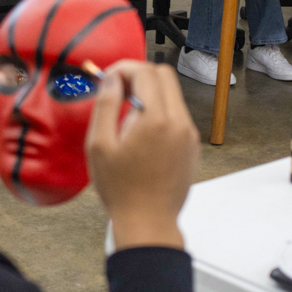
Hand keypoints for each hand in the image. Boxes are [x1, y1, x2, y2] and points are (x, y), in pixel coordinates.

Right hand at [86, 61, 198, 250]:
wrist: (148, 223)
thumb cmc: (121, 189)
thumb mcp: (100, 145)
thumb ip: (106, 105)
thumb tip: (111, 79)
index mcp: (155, 119)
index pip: (145, 71)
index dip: (123, 68)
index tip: (107, 80)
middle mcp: (179, 122)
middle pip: (164, 75)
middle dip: (139, 74)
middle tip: (117, 91)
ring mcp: (189, 134)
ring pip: (172, 94)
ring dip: (149, 93)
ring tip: (125, 116)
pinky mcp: (192, 146)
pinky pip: (178, 115)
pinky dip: (160, 111)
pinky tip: (140, 133)